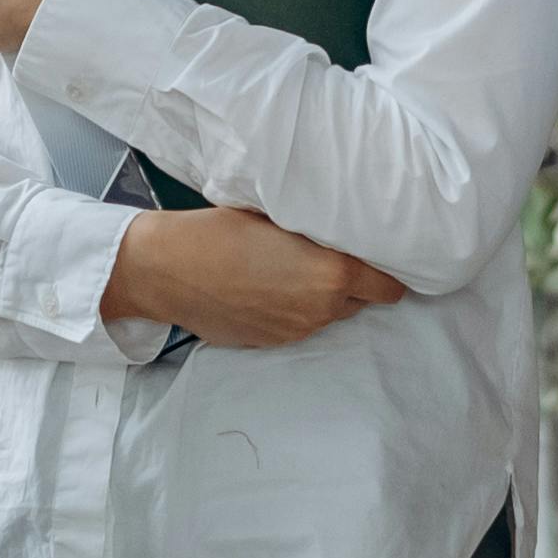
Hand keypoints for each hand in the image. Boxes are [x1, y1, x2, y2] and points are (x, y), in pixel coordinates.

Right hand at [100, 204, 404, 349]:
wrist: (167, 270)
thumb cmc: (219, 230)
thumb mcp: (277, 214)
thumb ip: (316, 229)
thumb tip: (338, 227)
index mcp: (331, 274)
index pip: (390, 288)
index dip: (389, 273)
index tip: (379, 256)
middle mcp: (320, 309)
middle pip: (361, 301)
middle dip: (353, 282)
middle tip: (332, 255)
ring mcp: (295, 331)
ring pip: (328, 314)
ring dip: (322, 296)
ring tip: (294, 269)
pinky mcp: (271, 343)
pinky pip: (299, 324)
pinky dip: (294, 309)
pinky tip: (268, 287)